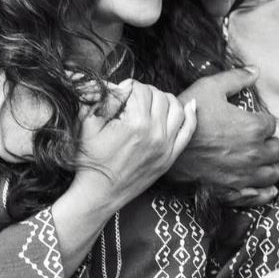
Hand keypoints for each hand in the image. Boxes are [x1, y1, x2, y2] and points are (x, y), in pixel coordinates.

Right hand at [74, 80, 196, 213]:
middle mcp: (155, 134)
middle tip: (134, 97)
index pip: (140, 89)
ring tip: (153, 101)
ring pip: (176, 108)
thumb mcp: (88, 124)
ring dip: (165, 99)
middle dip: (146, 91)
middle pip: (159, 96)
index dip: (129, 86)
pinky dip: (190, 116)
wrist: (99, 194)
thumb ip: (102, 99)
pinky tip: (189, 105)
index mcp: (135, 123)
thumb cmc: (90, 159)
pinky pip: (188, 132)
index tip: (121, 92)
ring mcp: (165, 147)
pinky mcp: (169, 158)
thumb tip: (115, 83)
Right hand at [168, 68, 278, 198]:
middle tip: (255, 140)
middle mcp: (255, 153)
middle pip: (275, 149)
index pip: (271, 124)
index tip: (251, 121)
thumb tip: (256, 70)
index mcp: (253, 127)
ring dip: (270, 164)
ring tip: (261, 160)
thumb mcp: (209, 88)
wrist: (165, 147)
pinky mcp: (235, 192)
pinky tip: (265, 185)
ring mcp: (246, 175)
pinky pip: (261, 195)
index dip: (261, 121)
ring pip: (273, 172)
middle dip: (267, 142)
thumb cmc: (188, 115)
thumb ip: (235, 78)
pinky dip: (266, 190)